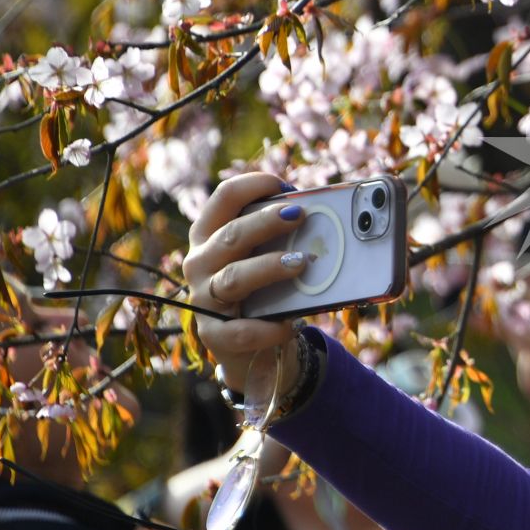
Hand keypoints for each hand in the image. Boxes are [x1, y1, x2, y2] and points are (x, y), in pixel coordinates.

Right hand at [182, 172, 310, 395]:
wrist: (248, 345)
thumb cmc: (263, 288)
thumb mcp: (266, 256)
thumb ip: (284, 237)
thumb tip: (329, 216)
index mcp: (211, 234)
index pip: (224, 198)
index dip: (253, 185)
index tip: (284, 184)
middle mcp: (201, 262)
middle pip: (231, 235)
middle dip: (266, 221)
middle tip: (299, 215)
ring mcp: (204, 298)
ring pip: (234, 277)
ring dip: (269, 267)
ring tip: (301, 262)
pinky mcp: (214, 335)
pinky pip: (241, 331)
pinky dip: (268, 328)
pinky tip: (289, 324)